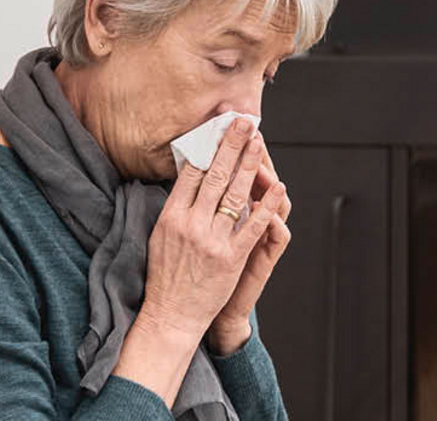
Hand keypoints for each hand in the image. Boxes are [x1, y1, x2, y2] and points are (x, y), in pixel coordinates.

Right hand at [134, 116, 279, 346]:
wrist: (171, 314)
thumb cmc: (164, 274)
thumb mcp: (159, 234)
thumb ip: (174, 206)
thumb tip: (188, 173)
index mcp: (170, 216)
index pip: (191, 171)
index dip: (207, 144)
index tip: (219, 125)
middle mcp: (190, 225)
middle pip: (214, 176)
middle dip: (231, 145)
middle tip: (244, 122)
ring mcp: (212, 241)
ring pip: (234, 195)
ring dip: (249, 166)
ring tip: (259, 143)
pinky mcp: (231, 258)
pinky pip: (253, 226)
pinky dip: (266, 205)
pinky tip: (277, 187)